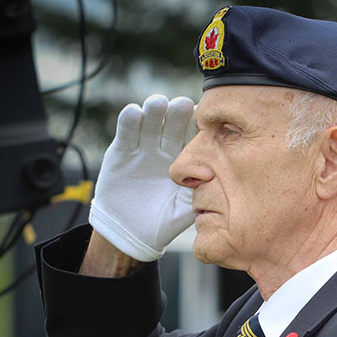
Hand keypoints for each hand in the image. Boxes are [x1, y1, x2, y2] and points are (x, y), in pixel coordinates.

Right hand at [89, 94, 197, 261]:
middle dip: (178, 113)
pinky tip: (134, 112)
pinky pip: (126, 132)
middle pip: (173, 124)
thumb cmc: (165, 222)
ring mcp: (144, 147)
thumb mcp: (186, 208)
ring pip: (150, 123)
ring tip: (158, 103)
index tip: (208, 118)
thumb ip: (200, 192)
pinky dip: (129, 121)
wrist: (132, 233)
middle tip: (184, 104)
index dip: (199, 127)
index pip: (194, 137)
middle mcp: (166, 148)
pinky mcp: (122, 151)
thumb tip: (215, 177)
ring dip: (154, 111)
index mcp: (186, 159)